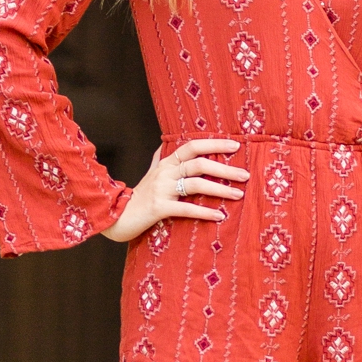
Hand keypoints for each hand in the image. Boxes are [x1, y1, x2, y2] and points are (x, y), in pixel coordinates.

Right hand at [104, 136, 249, 243]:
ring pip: (196, 184)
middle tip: (245, 175)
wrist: (116, 216)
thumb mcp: (150, 173)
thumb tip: (164, 144)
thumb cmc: (139, 196)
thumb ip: (160, 159)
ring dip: (220, 189)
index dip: (214, 144)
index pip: (192, 146)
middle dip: (225, 169)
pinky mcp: (159, 208)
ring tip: (238, 195)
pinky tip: (219, 215)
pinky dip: (204, 211)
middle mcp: (165, 173)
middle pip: (199, 164)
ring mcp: (161, 190)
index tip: (235, 147)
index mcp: (166, 163)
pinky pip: (186, 209)